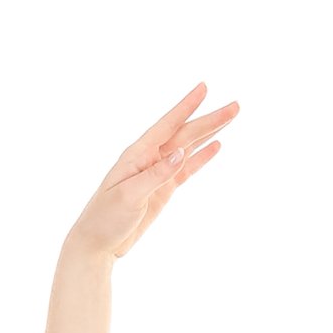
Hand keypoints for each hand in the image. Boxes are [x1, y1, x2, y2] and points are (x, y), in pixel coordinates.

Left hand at [66, 84, 237, 262]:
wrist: (97, 245)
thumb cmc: (105, 219)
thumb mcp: (129, 196)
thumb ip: (156, 174)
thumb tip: (181, 153)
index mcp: (137, 154)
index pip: (167, 125)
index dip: (186, 106)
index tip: (204, 88)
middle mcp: (149, 158)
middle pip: (184, 134)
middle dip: (209, 119)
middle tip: (235, 106)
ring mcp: (157, 174)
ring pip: (189, 148)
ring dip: (209, 133)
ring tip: (230, 117)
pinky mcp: (162, 190)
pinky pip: (186, 170)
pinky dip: (201, 157)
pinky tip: (215, 146)